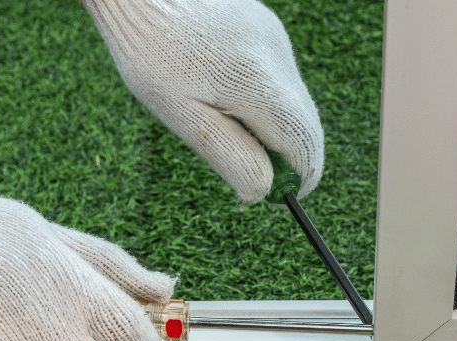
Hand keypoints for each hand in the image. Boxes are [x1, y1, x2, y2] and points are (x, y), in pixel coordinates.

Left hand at [83, 0, 323, 202]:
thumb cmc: (150, 55)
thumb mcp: (182, 117)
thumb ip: (229, 156)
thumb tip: (264, 192)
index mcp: (257, 83)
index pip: (305, 144)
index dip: (300, 178)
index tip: (283, 196)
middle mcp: (277, 56)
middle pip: (306, 124)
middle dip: (287, 153)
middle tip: (252, 166)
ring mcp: (276, 38)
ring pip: (295, 101)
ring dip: (274, 125)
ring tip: (224, 118)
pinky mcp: (269, 28)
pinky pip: (282, 78)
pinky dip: (266, 99)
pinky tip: (225, 89)